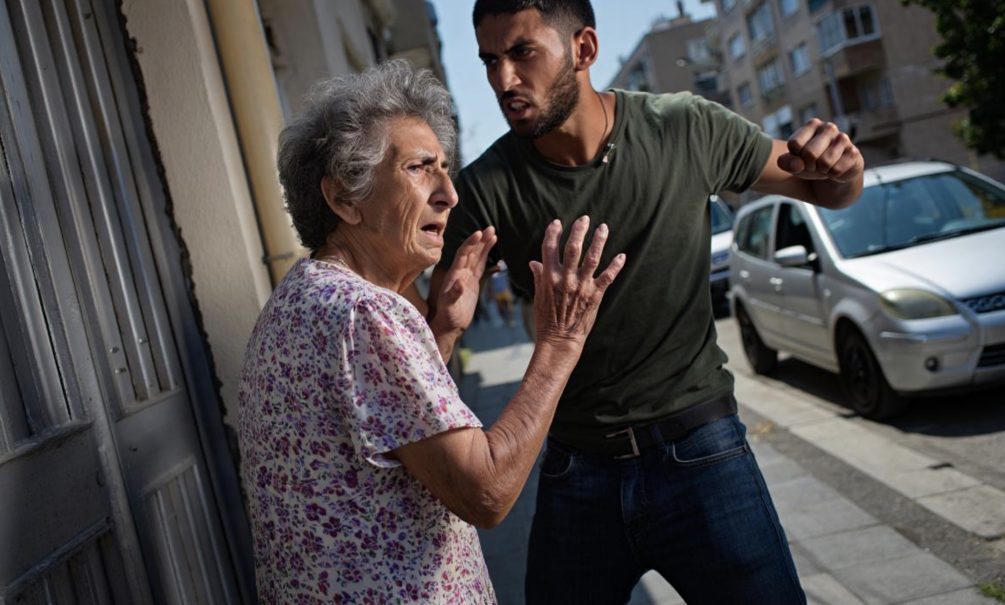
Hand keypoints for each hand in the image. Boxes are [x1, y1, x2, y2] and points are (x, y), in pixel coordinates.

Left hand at [430, 227, 496, 335]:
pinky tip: (492, 245)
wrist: (450, 325)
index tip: (478, 234)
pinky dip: (486, 254)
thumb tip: (459, 284)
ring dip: (484, 244)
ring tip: (493, 232)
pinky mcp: (473, 281)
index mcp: (453, 275)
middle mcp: (459, 272)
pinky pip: (481, 264)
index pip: (462, 255)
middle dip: (480, 240)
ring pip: (477, 256)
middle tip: (490, 228)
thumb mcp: (449, 307)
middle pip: (471, 252)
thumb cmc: (447, 317)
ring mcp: (467, 276)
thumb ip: (453, 295)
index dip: (470, 244)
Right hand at [530, 217, 624, 346]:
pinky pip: (607, 277)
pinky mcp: (595, 295)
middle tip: (584, 219)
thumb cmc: (546, 319)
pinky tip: (621, 256)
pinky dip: (615, 266)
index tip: (557, 223)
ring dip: (598, 241)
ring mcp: (582, 286)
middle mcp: (566, 279)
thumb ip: (539, 276)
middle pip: (573, 248)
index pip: (550, 248)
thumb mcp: (538, 296)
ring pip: (592, 258)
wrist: (559, 340)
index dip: (553, 233)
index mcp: (549, 277)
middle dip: (579, 231)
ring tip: (603, 228)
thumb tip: (534, 262)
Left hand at [778, 118, 862, 182]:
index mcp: (812, 124)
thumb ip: (787, 162)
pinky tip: (836, 168)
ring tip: (825, 166)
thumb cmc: (811, 163)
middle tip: (814, 165)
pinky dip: (833, 175)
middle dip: (809, 166)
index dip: (795, 157)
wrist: (834, 174)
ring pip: (824, 162)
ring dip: (822, 171)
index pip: (795, 144)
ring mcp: (843, 139)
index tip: (801, 158)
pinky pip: (836, 170)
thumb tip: (796, 165)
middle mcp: (829, 128)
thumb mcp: (794, 163)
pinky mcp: (854, 152)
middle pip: (809, 153)